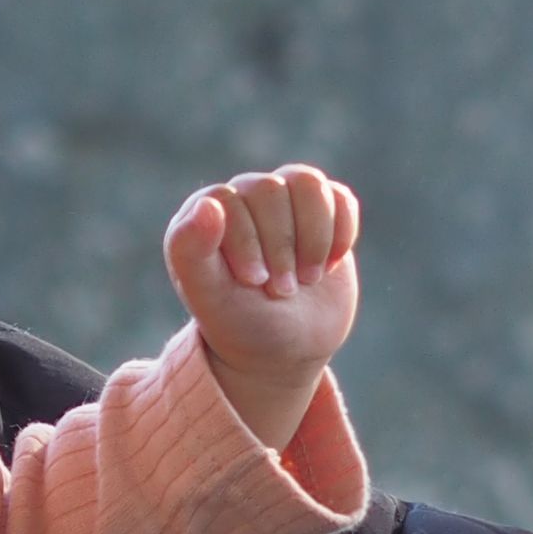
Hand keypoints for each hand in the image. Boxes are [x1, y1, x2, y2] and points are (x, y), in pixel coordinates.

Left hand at [166, 164, 360, 450]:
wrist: (286, 349)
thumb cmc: (239, 322)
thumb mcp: (208, 296)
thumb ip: (190, 251)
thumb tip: (208, 204)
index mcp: (205, 211)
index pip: (229, 200)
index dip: (248, 242)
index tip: (254, 282)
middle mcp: (244, 198)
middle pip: (271, 189)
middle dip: (283, 246)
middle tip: (281, 289)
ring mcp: (287, 202)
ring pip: (308, 184)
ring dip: (315, 239)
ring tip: (308, 277)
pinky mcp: (325, 214)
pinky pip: (340, 198)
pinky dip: (342, 234)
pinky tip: (330, 265)